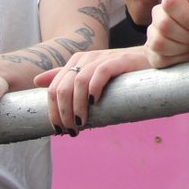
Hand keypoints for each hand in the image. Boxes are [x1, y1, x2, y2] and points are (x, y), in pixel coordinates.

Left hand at [34, 47, 150, 132]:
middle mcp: (85, 57)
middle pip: (62, 88)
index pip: (53, 89)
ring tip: (82, 123)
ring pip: (78, 82)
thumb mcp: (90, 75)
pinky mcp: (120, 60)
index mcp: (75, 62)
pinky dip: (94, 89)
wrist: (151, 61)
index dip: (53, 112)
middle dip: (63, 113)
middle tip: (72, 130)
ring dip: (77, 107)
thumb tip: (37, 81)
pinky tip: (95, 102)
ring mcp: (102, 57)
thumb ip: (65, 77)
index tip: (59, 130)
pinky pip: (100, 73)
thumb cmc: (120, 73)